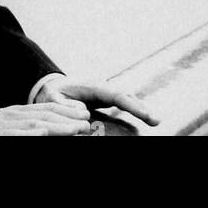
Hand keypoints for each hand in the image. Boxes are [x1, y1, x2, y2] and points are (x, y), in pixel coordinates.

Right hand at [0, 103, 89, 135]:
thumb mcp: (6, 125)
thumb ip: (24, 126)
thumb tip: (45, 129)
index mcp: (17, 113)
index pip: (46, 109)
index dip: (66, 111)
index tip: (84, 114)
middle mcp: (13, 116)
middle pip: (45, 115)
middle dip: (68, 119)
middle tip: (87, 121)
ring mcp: (4, 125)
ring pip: (34, 124)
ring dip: (57, 126)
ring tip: (74, 129)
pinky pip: (13, 134)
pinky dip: (28, 133)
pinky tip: (42, 133)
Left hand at [34, 75, 158, 128]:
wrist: (51, 86)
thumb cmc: (52, 93)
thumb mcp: (53, 99)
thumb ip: (66, 106)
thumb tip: (85, 113)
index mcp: (92, 86)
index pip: (116, 95)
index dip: (131, 105)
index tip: (143, 114)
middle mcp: (102, 87)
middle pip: (125, 96)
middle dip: (141, 107)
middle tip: (156, 121)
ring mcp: (105, 93)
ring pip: (127, 99)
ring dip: (140, 109)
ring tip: (155, 120)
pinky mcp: (105, 99)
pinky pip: (122, 104)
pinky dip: (133, 110)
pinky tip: (143, 119)